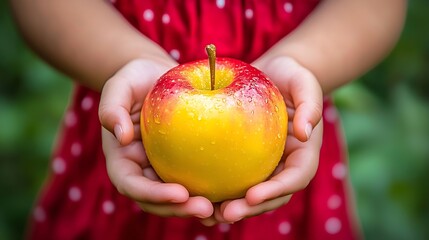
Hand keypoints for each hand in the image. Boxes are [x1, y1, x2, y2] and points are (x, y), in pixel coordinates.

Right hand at [99, 59, 213, 218]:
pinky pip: (197, 180)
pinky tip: (233, 192)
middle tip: (207, 209)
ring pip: (179, 198)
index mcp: (123, 159)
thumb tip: (121, 136)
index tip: (180, 193)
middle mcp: (142, 170)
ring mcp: (164, 168)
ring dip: (197, 206)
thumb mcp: (120, 84)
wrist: (158, 76)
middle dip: (180, 209)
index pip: (132, 185)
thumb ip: (112, 107)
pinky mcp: (185, 163)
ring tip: (223, 209)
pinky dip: (212, 190)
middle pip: (157, 201)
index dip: (153, 195)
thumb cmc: (136, 78)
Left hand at [202, 56, 322, 224]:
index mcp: (303, 152)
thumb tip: (305, 133)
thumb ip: (310, 104)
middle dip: (251, 209)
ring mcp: (265, 164)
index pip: (295, 178)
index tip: (252, 195)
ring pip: (252, 195)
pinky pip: (234, 179)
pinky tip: (198, 194)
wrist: (270, 74)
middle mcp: (284, 164)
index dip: (276, 191)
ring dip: (234, 207)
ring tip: (208, 214)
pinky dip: (220, 190)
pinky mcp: (245, 159)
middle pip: (272, 195)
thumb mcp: (303, 81)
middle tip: (225, 214)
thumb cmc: (289, 74)